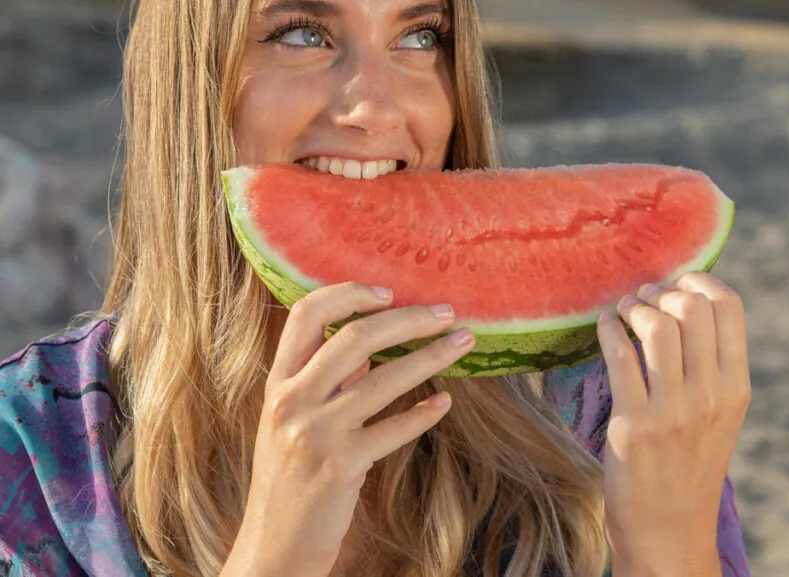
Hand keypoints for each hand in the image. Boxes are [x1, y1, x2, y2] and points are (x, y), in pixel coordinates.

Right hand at [221, 283, 476, 576]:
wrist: (275, 546)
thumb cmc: (292, 474)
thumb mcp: (292, 418)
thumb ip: (325, 376)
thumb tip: (375, 335)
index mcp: (278, 381)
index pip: (307, 313)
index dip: (350, 293)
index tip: (390, 291)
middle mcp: (292, 400)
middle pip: (356, 336)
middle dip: (410, 319)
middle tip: (447, 313)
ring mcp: (314, 433)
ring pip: (384, 378)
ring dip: (432, 356)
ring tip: (463, 344)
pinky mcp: (341, 467)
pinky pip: (395, 428)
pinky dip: (425, 412)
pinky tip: (445, 401)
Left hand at [596, 272, 750, 575]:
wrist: (669, 531)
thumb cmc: (689, 461)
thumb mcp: (720, 413)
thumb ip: (713, 362)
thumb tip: (687, 297)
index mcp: (737, 387)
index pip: (729, 305)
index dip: (697, 279)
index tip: (674, 284)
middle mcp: (711, 395)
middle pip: (691, 305)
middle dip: (660, 290)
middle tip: (642, 298)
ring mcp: (673, 411)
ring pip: (657, 324)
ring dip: (634, 306)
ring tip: (625, 312)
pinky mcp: (634, 425)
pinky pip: (619, 354)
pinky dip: (608, 328)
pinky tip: (605, 326)